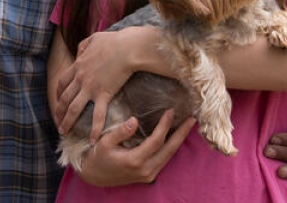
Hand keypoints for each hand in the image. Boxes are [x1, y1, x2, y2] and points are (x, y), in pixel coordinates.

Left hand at [54, 27, 149, 140]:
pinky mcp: (104, 94)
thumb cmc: (114, 42)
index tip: (57, 101)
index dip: (58, 93)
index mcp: (78, 66)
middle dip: (58, 111)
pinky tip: (93, 140)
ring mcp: (90, 87)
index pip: (62, 82)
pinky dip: (94, 129)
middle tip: (57, 122)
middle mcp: (80, 78)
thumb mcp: (93, 39)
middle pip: (64, 98)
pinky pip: (97, 115)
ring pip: (74, 109)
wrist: (127, 48)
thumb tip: (79, 53)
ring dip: (67, 122)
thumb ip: (84, 46)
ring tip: (64, 132)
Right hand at [75, 111, 192, 186]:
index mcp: (134, 160)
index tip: (170, 111)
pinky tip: (176, 137)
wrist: (94, 176)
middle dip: (182, 134)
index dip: (165, 125)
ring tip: (187, 126)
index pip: (156, 140)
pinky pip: (164, 159)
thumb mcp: (104, 142)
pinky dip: (171, 147)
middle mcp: (145, 170)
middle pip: (169, 150)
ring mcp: (149, 174)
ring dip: (179, 140)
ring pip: (169, 156)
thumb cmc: (98, 156)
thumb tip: (135, 120)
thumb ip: (120, 132)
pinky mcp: (149, 176)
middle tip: (192, 119)